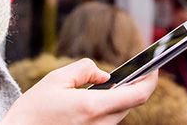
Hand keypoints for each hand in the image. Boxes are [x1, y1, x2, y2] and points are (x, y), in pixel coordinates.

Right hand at [0, 58, 157, 124]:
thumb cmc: (33, 110)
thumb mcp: (55, 80)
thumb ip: (84, 70)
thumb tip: (104, 74)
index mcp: (92, 107)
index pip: (137, 95)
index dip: (151, 79)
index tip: (154, 67)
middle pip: (131, 104)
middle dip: (136, 86)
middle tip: (137, 70)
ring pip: (120, 114)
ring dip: (121, 97)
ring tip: (117, 81)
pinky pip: (107, 121)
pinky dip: (108, 108)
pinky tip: (99, 98)